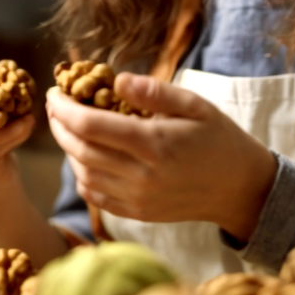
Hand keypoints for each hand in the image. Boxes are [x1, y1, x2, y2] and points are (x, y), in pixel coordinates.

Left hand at [46, 72, 276, 240]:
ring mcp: (138, 198)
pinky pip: (95, 196)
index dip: (63, 108)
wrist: (240, 188)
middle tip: (55, 107)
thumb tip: (116, 80)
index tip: (55, 92)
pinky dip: (82, 176)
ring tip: (67, 128)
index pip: (89, 125)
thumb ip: (154, 92)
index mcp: (153, 143)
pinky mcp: (138, 213)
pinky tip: (84, 158)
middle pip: (79, 150)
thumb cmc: (218, 139)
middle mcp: (141, 175)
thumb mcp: (195, 105)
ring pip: (83, 173)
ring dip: (67, 149)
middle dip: (59, 126)